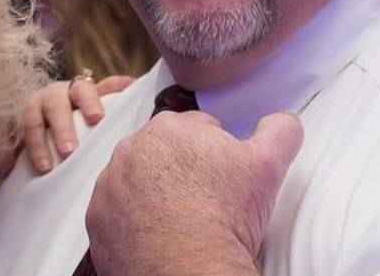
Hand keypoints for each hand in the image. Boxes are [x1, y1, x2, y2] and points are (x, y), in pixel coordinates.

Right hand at [18, 75, 135, 173]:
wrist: (59, 124)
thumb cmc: (87, 118)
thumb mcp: (104, 106)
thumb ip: (118, 96)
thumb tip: (134, 85)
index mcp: (76, 90)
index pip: (83, 89)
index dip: (90, 102)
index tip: (97, 120)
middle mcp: (51, 97)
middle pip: (54, 105)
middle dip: (62, 127)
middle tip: (70, 151)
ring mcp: (30, 112)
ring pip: (29, 122)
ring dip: (36, 144)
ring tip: (44, 168)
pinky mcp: (14, 131)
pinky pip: (8, 141)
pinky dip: (8, 155)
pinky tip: (8, 170)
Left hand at [85, 111, 303, 275]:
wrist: (190, 271)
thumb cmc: (227, 217)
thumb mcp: (266, 166)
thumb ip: (278, 130)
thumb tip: (282, 119)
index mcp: (169, 127)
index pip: (197, 129)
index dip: (216, 154)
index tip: (221, 178)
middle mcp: (130, 149)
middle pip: (164, 152)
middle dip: (182, 170)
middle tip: (204, 199)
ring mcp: (109, 184)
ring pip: (137, 179)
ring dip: (155, 192)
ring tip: (180, 218)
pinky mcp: (98, 217)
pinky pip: (117, 210)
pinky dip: (133, 219)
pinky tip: (157, 232)